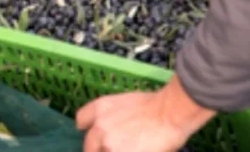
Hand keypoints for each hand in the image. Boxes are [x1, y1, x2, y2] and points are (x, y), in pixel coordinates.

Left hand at [75, 76, 215, 151]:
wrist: (169, 112)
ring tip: (130, 146)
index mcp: (99, 108)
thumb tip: (114, 127)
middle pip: (89, 146)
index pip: (81, 122)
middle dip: (100, 148)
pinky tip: (138, 149)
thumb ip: (112, 115)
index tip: (97, 138)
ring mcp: (108, 144)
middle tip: (116, 146)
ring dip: (113, 150)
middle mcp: (99, 126)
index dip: (90, 132)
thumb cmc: (155, 105)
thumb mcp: (125, 102)